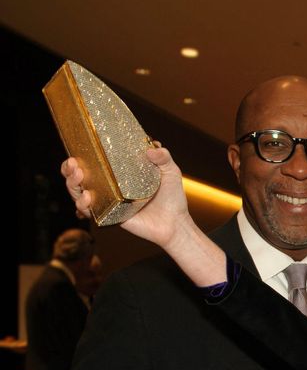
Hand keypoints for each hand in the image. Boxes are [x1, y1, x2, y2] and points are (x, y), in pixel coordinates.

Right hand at [61, 146, 193, 249]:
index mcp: (119, 172)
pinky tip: (88, 197)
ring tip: (78, 177)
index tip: (77, 148)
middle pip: (78, 176)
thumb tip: (151, 146)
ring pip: (79, 192)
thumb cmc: (172, 197)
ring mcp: (108, 201)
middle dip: (69, 169)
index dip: (81, 154)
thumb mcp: (171, 172)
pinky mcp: (109, 216)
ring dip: (72, 184)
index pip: (94, 161)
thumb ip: (164, 157)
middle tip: (73, 163)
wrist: (175, 224)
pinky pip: (90, 211)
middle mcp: (109, 186)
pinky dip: (83, 204)